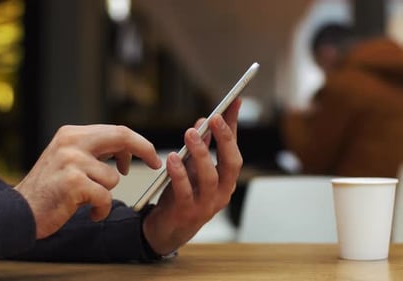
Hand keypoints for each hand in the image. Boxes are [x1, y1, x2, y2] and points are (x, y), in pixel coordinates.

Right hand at [15, 125, 161, 238]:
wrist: (19, 212)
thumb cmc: (49, 189)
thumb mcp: (68, 160)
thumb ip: (94, 152)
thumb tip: (126, 152)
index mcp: (72, 134)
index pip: (116, 131)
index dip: (138, 143)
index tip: (149, 156)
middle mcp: (71, 142)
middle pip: (122, 137)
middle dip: (145, 150)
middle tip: (155, 164)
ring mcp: (72, 161)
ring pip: (113, 178)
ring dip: (106, 194)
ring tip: (87, 201)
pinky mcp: (73, 182)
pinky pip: (105, 197)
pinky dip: (101, 209)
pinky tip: (87, 211)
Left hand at [143, 98, 242, 254]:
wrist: (168, 230)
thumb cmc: (183, 196)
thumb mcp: (194, 168)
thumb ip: (202, 147)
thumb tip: (205, 120)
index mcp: (226, 180)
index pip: (234, 149)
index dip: (234, 126)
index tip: (233, 102)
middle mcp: (222, 192)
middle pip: (231, 163)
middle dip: (225, 139)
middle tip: (215, 117)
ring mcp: (207, 205)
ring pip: (211, 177)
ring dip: (201, 153)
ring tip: (191, 133)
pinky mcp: (187, 213)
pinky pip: (186, 191)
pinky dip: (180, 174)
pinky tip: (173, 158)